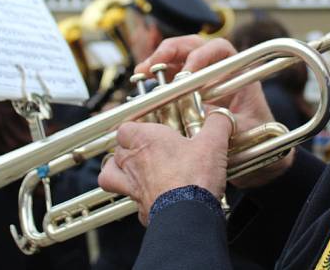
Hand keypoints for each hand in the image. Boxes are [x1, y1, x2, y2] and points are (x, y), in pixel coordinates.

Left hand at [98, 112, 232, 224]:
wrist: (188, 214)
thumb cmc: (194, 176)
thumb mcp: (213, 143)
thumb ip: (217, 124)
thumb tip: (221, 116)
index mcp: (145, 140)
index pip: (125, 127)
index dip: (136, 127)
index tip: (150, 128)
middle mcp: (132, 162)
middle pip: (117, 149)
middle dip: (129, 148)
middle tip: (149, 148)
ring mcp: (132, 186)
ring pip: (109, 175)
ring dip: (116, 171)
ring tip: (131, 170)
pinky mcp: (140, 208)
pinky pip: (131, 201)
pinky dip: (138, 199)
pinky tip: (152, 197)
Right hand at [135, 35, 295, 187]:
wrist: (257, 156)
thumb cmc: (257, 140)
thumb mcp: (243, 131)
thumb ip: (225, 121)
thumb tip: (203, 112)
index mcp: (238, 73)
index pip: (221, 50)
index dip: (204, 54)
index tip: (189, 70)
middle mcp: (218, 71)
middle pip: (194, 47)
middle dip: (172, 51)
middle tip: (154, 64)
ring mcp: (201, 80)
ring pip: (178, 59)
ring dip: (158, 61)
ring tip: (142, 72)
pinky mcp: (187, 92)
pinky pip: (169, 78)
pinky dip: (155, 79)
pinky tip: (142, 85)